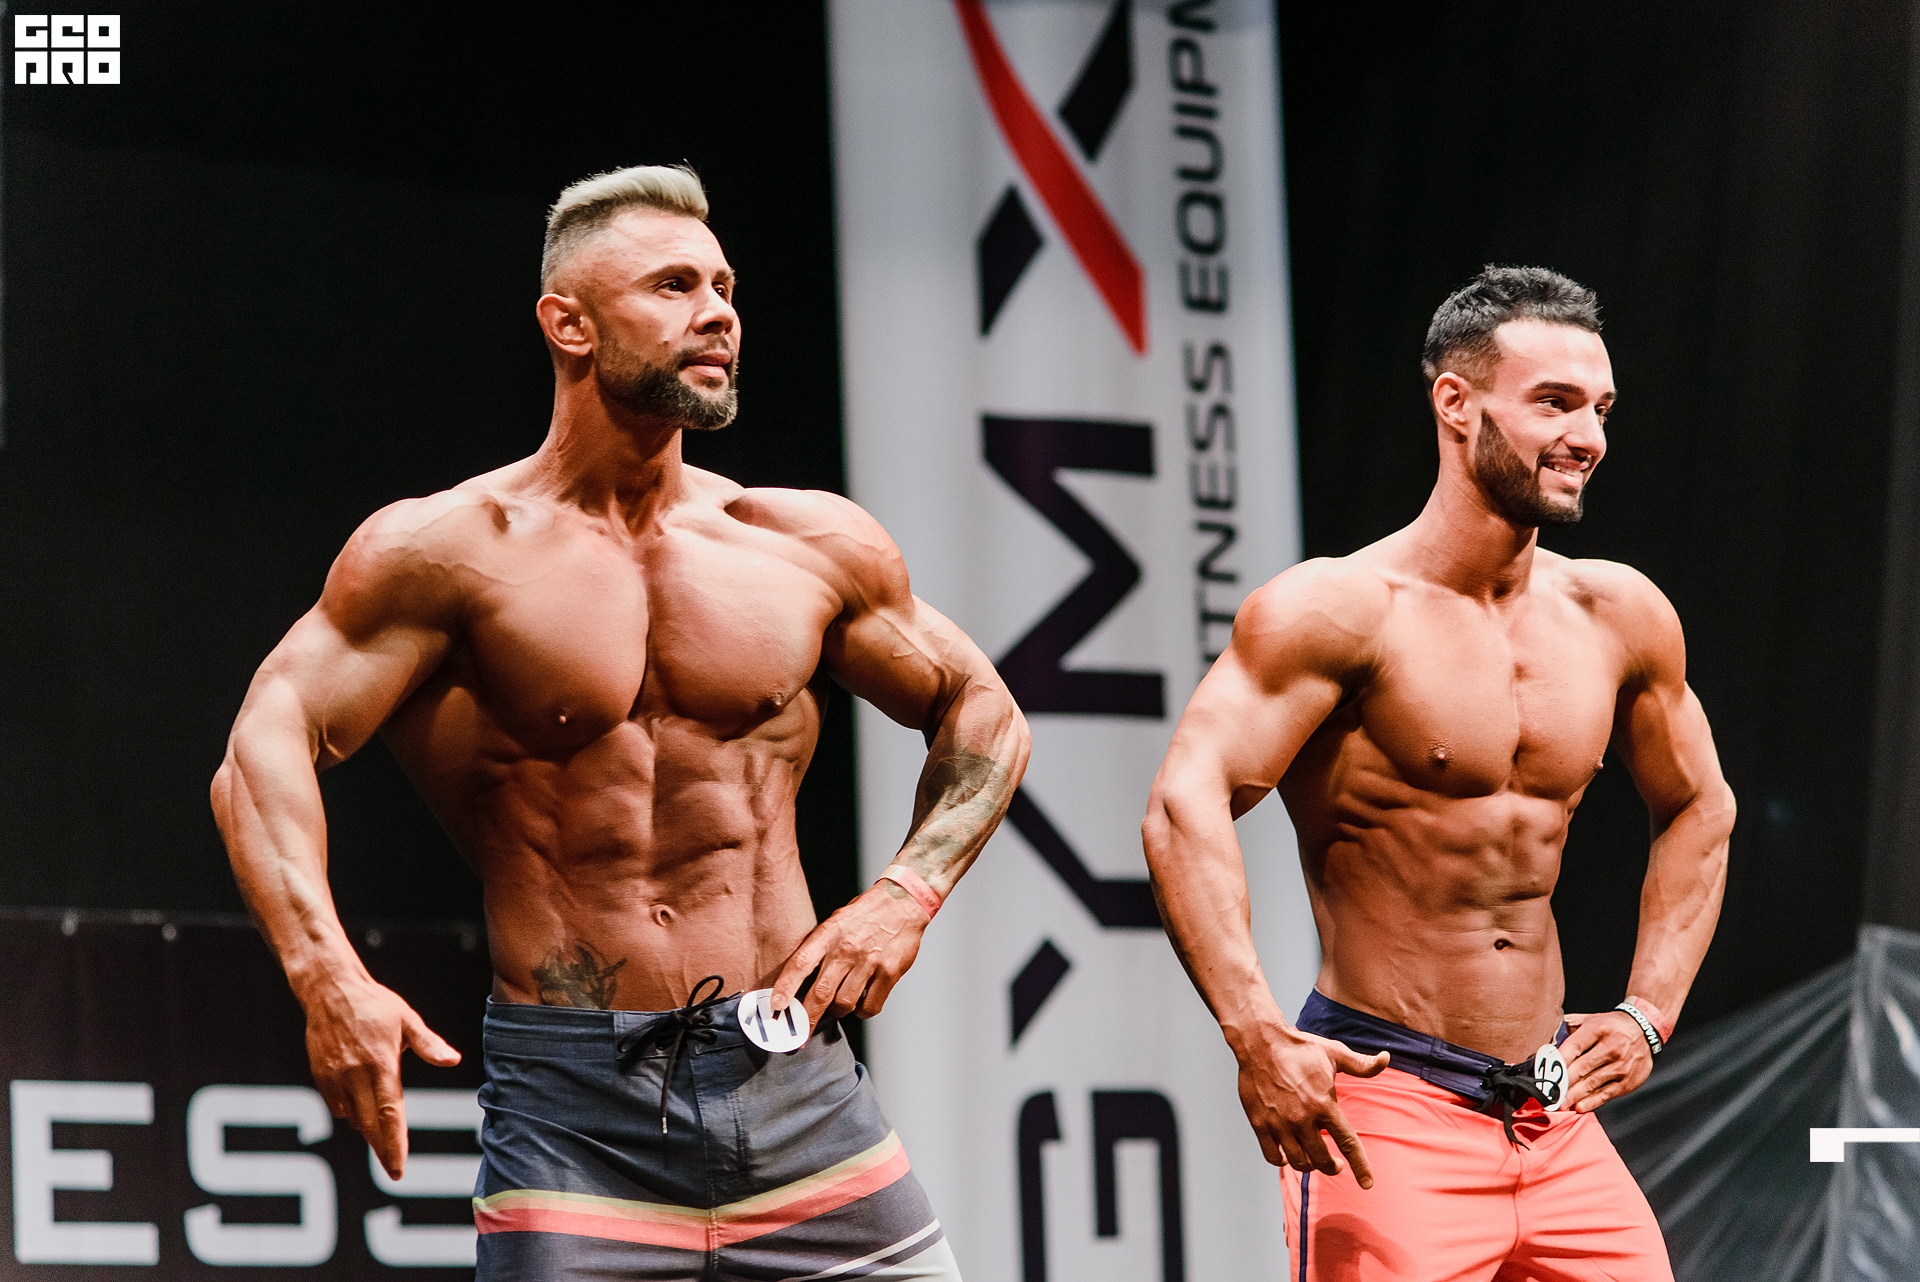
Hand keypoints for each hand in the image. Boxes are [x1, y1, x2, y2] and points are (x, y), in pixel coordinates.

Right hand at [300, 974, 459, 1179]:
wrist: (330, 989)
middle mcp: (355, 1076)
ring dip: (367, 1131)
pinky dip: (350, 1114)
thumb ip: (429, 1045)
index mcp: (380, 1064)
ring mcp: (334, 1078)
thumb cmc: (374, 1004)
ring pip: (352, 1118)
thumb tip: (453, 1061)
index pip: (389, 1114)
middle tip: (394, 1168)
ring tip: (381, 1140)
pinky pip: (336, 1106)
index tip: (398, 1169)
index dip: (394, 1144)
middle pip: (369, 1125)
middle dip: (382, 1148)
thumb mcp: (407, 1020)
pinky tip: (361, 1111)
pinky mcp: (320, 1076)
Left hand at [769, 881, 928, 1024]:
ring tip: (838, 1006)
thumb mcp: (835, 922)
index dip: (785, 987)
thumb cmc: (864, 914)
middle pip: (821, 993)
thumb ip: (820, 948)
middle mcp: (847, 949)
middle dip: (808, 1019)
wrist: (902, 901)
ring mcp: (869, 962)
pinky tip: (861, 1002)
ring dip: (838, 1012)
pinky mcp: (889, 972)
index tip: (775, 1006)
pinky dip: (862, 1011)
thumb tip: (800, 981)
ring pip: (845, 1003)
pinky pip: (870, 1006)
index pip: (800, 964)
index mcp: (829, 934)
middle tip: (801, 1034)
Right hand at [1234, 1025, 1389, 1187]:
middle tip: (1335, 1165)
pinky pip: (1273, 1156)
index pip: (1348, 1144)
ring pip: (1298, 1162)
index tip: (1367, 1184)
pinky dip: (1283, 1160)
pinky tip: (1288, 1154)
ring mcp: (1280, 1124)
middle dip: (1332, 1167)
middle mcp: (1302, 1119)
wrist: (1260, 1042)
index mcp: (1324, 1105)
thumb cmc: (1300, 1048)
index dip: (1361, 1168)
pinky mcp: (1260, 1124)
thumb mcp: (1335, 1053)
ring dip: (1309, 1165)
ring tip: (1312, 1159)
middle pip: (1322, 1161)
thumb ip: (1362, 1064)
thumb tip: (1386, 1058)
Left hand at [1558, 1011, 1653, 1111]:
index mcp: (1598, 1029)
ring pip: (1592, 1083)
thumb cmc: (1610, 1026)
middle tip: (1548, 1093)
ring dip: (1573, 1095)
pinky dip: (1591, 1102)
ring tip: (1559, 1103)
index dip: (1558, 1061)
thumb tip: (1548, 1041)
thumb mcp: (1590, 1019)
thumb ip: (1569, 1028)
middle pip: (1581, 1068)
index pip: (1574, 1046)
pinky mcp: (1628, 1082)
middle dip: (1562, 1083)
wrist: (1644, 1031)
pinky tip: (1579, 1106)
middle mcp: (1611, 1047)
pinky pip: (1606, 1094)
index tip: (1545, 1072)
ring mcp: (1621, 1066)